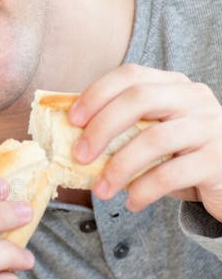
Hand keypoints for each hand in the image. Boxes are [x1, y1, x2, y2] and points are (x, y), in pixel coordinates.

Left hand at [68, 63, 221, 220]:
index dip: (97, 94)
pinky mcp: (217, 160)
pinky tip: (131, 203)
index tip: (72, 120)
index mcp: (174, 85)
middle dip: (102, 128)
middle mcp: (194, 98)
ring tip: (101, 191)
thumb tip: (70, 136)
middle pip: (139, 99)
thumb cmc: (183, 157)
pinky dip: (144, 190)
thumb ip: (124, 128)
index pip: (130, 75)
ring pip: (154, 139)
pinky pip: (171, 174)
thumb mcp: (154, 134)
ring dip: (119, 167)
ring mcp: (209, 127)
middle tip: (79, 156)